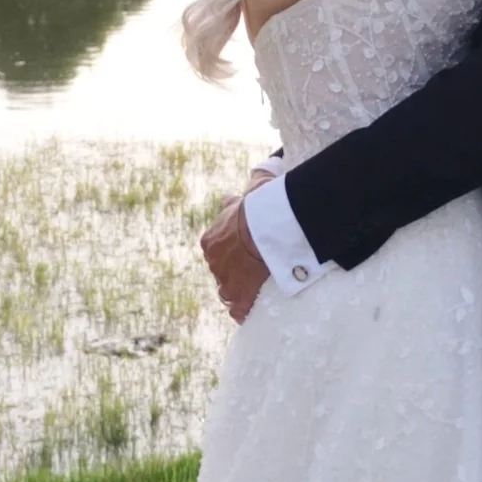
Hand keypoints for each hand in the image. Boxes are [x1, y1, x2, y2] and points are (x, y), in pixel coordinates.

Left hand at [201, 192, 269, 322]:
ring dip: (239, 292)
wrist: (269, 229)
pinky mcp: (242, 301)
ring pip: (228, 293)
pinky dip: (246, 311)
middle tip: (255, 269)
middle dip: (235, 271)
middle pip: (222, 271)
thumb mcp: (257, 186)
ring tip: (256, 291)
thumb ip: (255, 179)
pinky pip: (240, 312)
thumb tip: (260, 169)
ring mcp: (227, 284)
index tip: (246, 248)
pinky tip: (256, 308)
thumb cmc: (263, 205)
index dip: (233, 249)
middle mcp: (214, 263)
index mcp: (211, 239)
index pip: (217, 248)